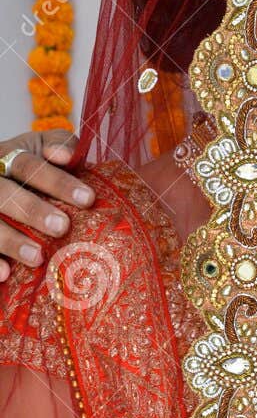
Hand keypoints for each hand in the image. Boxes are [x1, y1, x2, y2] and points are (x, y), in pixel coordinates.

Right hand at [0, 128, 87, 278]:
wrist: (1, 180)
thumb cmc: (33, 170)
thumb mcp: (43, 148)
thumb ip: (60, 145)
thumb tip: (67, 154)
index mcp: (7, 157)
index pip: (28, 165)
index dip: (56, 181)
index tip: (87, 198)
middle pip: (3, 193)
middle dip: (32, 210)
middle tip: (62, 226)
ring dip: (11, 240)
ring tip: (37, 256)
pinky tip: (6, 273)